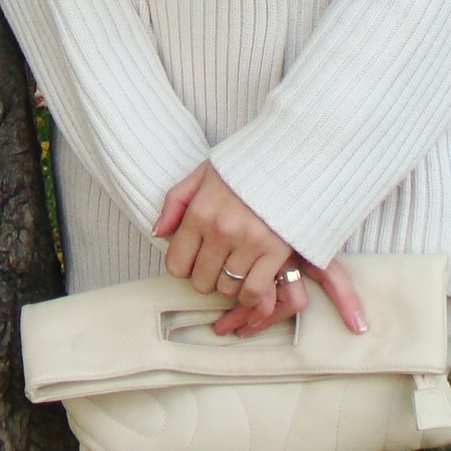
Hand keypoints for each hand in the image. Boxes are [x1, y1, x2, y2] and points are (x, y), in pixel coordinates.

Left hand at [154, 162, 366, 336]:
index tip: (193, 258)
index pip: (176, 264)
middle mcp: (222, 230)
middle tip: (215, 264)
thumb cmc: (245, 166)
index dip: (182, 266)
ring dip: (228, 283)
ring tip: (235, 266)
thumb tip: (157, 233)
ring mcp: (250, 243)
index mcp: (200, 212)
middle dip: (205, 277)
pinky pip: (254, 290)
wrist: (292, 156)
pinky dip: (250, 294)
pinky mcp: (277, 252)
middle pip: (201, 281)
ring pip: (227, 287)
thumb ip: (175, 202)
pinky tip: (251, 281)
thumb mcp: (202, 173)